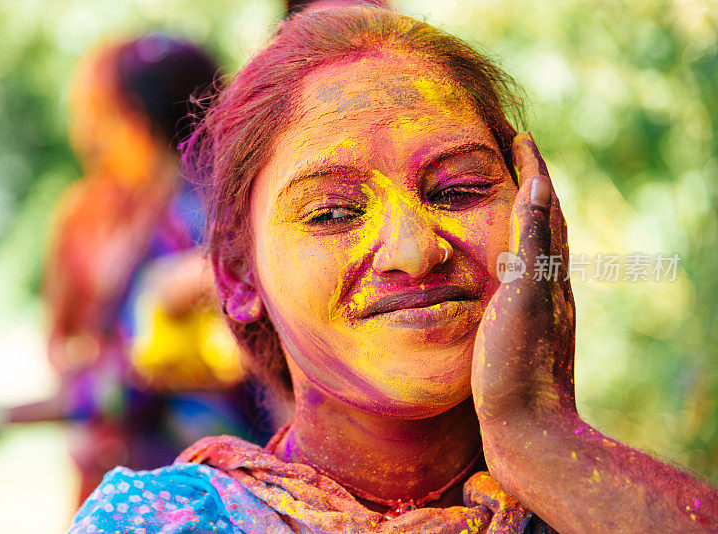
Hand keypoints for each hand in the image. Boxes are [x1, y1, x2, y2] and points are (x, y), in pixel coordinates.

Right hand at [471, 132, 576, 428]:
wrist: (527, 435)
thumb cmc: (517, 368)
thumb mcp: (522, 299)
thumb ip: (531, 244)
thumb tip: (540, 183)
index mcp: (549, 272)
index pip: (544, 204)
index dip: (532, 167)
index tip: (518, 134)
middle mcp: (551, 285)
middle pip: (545, 220)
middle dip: (530, 183)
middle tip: (508, 156)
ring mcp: (539, 309)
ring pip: (534, 248)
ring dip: (522, 215)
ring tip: (500, 198)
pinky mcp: (524, 331)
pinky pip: (521, 274)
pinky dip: (510, 252)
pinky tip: (495, 265)